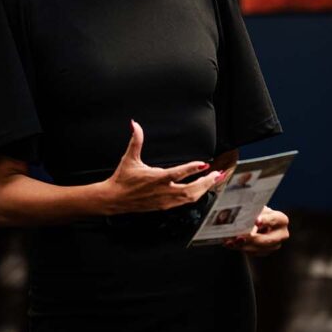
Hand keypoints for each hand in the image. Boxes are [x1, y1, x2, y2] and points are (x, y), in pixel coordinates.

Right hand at [101, 121, 223, 214]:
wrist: (114, 199)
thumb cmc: (122, 179)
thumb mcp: (130, 158)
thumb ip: (136, 140)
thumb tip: (135, 125)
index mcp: (156, 178)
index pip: (178, 173)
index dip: (192, 168)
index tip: (205, 164)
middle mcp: (163, 191)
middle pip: (190, 190)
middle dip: (206, 182)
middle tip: (216, 174)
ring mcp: (165, 200)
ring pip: (190, 198)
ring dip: (203, 189)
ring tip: (213, 180)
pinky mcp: (164, 206)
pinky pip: (184, 202)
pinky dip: (195, 195)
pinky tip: (201, 190)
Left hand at [225, 207, 289, 254]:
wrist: (257, 222)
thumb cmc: (257, 212)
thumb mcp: (257, 209)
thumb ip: (252, 212)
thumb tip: (241, 216)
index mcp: (281, 219)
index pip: (273, 220)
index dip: (265, 221)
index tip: (256, 222)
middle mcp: (281, 234)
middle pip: (267, 240)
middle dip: (251, 239)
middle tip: (238, 237)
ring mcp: (274, 245)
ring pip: (258, 248)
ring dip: (242, 246)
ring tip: (230, 241)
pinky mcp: (265, 252)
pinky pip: (252, 253)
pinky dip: (240, 248)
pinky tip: (231, 244)